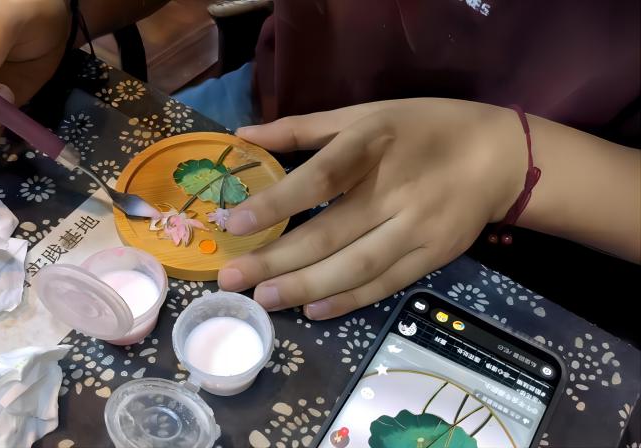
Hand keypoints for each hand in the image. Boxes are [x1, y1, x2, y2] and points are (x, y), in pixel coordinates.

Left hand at [218, 98, 528, 319]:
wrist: (499, 156)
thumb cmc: (423, 128)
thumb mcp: (366, 114)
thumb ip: (303, 127)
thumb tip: (244, 136)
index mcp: (373, 144)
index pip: (319, 179)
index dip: (276, 203)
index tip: (234, 224)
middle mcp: (395, 190)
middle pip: (329, 233)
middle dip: (276, 260)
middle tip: (231, 280)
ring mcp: (417, 228)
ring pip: (354, 267)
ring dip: (305, 287)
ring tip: (263, 300)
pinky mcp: (434, 256)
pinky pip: (385, 284)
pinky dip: (348, 299)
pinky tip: (313, 309)